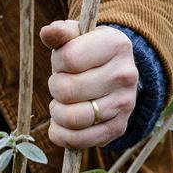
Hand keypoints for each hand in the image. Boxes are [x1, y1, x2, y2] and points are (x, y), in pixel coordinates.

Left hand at [40, 20, 138, 148]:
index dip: (57, 62)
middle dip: (55, 88)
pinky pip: (78, 140)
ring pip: (71, 118)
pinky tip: (61, 125)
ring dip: (57, 113)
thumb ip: (61, 32)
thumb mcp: (78, 37)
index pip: (68, 59)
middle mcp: (124, 75)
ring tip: (62, 104)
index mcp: (116, 45)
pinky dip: (61, 135)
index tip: (63, 63)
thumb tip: (47, 32)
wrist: (117, 76)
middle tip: (62, 86)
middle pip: (66, 90)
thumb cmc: (88, 55)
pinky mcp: (118, 128)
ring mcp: (124, 104)